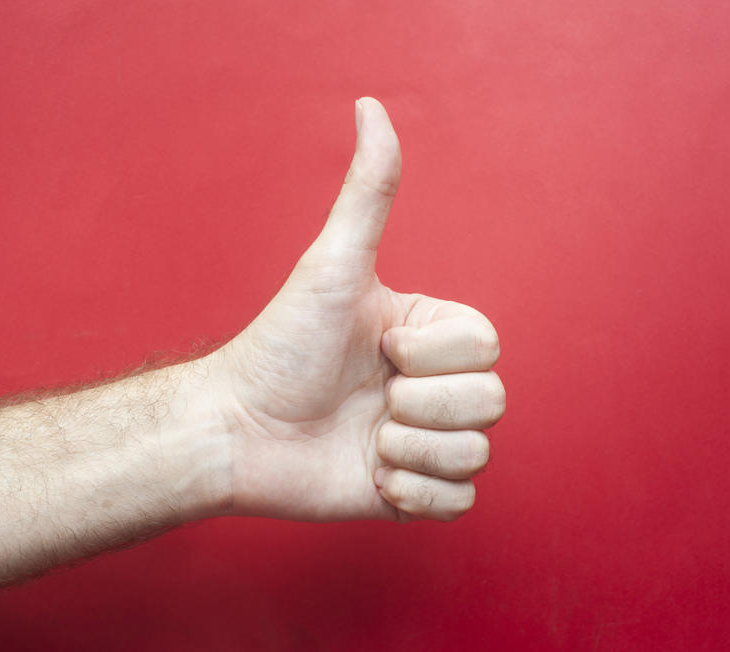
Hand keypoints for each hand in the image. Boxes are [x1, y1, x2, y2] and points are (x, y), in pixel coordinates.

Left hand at [208, 98, 504, 521]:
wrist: (237, 429)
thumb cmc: (280, 345)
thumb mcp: (333, 266)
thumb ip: (368, 193)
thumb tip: (371, 105)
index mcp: (427, 334)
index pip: (488, 346)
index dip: (436, 356)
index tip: (378, 350)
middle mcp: (431, 385)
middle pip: (492, 401)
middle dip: (422, 406)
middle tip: (369, 400)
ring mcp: (423, 438)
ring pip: (478, 454)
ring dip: (412, 450)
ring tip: (363, 439)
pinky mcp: (412, 489)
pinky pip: (459, 503)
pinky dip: (414, 494)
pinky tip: (370, 475)